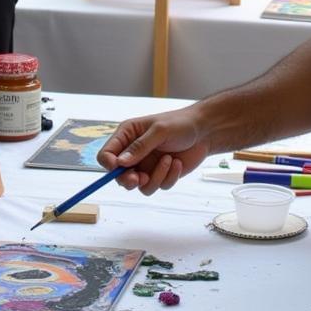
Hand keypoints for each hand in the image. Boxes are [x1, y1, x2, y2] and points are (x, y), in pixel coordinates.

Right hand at [97, 105, 211, 194]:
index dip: (108, 163)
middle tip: (139, 179)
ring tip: (168, 161)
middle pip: (119, 175)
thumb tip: (120, 163)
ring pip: (139, 185)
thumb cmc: (180, 124)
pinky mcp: (160, 175)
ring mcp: (146, 165)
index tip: (117, 167)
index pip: (106, 154)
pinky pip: (157, 186)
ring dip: (155, 177)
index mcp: (127, 135)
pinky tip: (177, 163)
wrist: (204, 133)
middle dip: (128, 179)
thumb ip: (139, 146)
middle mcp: (133, 152)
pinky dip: (168, 177)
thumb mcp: (159, 131)